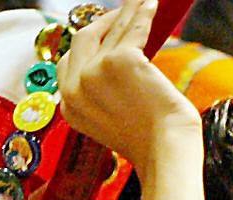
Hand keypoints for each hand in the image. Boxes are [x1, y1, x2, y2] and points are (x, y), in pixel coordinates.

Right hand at [56, 0, 200, 175]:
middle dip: (102, 23)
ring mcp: (95, 71)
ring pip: (111, 31)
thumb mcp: (110, 122)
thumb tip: (111, 67)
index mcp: (69, 106)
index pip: (66, 63)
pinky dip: (143, 13)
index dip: (85, 45)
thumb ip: (101, 97)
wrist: (166, 151)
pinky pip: (134, 29)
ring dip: (126, 12)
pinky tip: (151, 4)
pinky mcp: (121, 60)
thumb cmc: (150, 144)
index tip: (100, 34)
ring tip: (141, 1)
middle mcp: (75, 87)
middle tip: (119, 14)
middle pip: (83, 40)